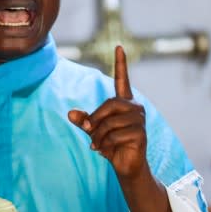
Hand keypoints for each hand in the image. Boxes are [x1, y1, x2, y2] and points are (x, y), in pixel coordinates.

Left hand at [68, 45, 147, 179]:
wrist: (126, 165)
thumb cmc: (111, 144)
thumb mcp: (94, 131)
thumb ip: (84, 120)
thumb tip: (70, 113)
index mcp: (124, 102)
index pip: (123, 79)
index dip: (120, 63)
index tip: (119, 46)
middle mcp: (134, 107)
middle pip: (109, 104)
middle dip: (95, 119)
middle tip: (88, 131)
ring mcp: (139, 120)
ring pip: (110, 122)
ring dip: (98, 136)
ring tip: (97, 145)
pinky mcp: (140, 134)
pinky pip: (115, 135)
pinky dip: (105, 144)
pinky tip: (104, 150)